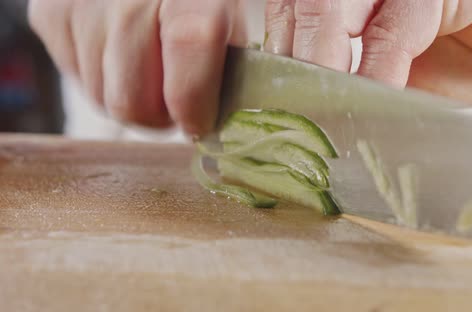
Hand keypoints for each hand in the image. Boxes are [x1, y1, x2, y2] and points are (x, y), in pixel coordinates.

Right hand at [28, 0, 245, 134]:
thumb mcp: (235, 5)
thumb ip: (246, 47)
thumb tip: (242, 99)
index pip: (189, 48)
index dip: (195, 103)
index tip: (201, 123)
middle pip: (131, 100)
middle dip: (160, 117)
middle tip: (178, 103)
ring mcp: (78, 7)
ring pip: (103, 99)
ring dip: (134, 101)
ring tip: (152, 72)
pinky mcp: (48, 17)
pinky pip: (78, 79)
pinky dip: (106, 80)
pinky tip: (123, 54)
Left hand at [265, 0, 471, 103]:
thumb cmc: (470, 51)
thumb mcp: (401, 79)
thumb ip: (358, 91)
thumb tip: (312, 127)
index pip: (288, 17)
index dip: (272, 62)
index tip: (263, 109)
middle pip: (300, 8)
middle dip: (288, 67)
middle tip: (282, 120)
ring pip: (331, 7)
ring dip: (320, 67)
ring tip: (320, 115)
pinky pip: (394, 28)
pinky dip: (377, 72)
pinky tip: (373, 102)